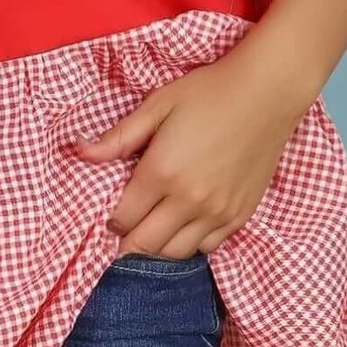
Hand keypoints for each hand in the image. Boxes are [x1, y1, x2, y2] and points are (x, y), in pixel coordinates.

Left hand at [70, 43, 313, 259]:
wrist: (266, 93)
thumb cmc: (208, 92)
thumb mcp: (157, 105)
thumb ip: (118, 137)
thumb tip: (80, 151)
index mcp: (162, 172)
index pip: (123, 219)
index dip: (112, 220)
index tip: (112, 213)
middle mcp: (189, 200)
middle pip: (146, 245)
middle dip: (129, 243)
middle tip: (126, 232)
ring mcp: (218, 212)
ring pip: (176, 254)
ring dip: (159, 248)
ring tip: (153, 232)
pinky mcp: (240, 215)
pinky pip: (208, 248)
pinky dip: (191, 243)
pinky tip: (185, 226)